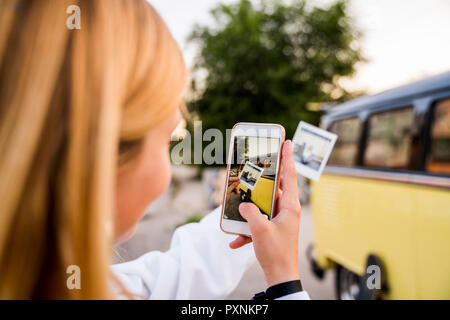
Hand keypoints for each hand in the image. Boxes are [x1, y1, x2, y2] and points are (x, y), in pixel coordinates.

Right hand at [229, 140, 300, 286]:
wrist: (280, 276)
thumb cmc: (275, 253)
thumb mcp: (259, 230)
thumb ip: (250, 213)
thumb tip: (243, 205)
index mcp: (290, 207)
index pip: (290, 176)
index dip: (288, 158)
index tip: (287, 142)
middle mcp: (287, 210)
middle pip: (274, 188)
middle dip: (261, 181)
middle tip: (254, 166)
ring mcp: (280, 219)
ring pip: (262, 205)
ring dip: (249, 208)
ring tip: (238, 205)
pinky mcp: (272, 229)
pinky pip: (257, 223)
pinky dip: (246, 230)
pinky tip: (235, 240)